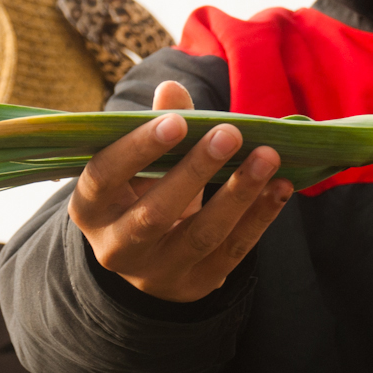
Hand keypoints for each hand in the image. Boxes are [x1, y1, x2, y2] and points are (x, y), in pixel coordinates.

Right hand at [69, 81, 293, 301]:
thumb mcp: (142, 163)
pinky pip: (233, 250)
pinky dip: (261, 216)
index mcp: (91, 208)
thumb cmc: (144, 192)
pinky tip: (282, 186)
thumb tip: (172, 88)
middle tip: (230, 132)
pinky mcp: (198, 284)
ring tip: (268, 156)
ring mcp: (158, 272)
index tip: (176, 122)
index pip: (104, 177)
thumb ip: (160, 123)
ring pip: (201, 235)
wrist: (150, 258)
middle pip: (155, 213)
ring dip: (239, 193)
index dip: (138, 149)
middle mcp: (117, 246)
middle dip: (196, 171)